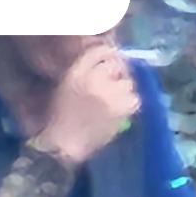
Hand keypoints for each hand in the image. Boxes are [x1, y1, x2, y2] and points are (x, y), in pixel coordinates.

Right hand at [37, 44, 138, 166]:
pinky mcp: (120, 110)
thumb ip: (84, 70)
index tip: (113, 59)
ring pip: (128, 83)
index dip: (110, 54)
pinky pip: (134, 99)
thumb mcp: (65, 85)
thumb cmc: (61, 116)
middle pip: (116, 65)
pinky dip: (130, 102)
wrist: (64, 144)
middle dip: (117, 73)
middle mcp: (93, 79)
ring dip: (124, 89)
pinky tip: (122, 108)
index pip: (99, 51)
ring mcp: (109, 94)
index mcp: (76, 72)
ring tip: (116, 98)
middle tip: (114, 82)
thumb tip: (108, 59)